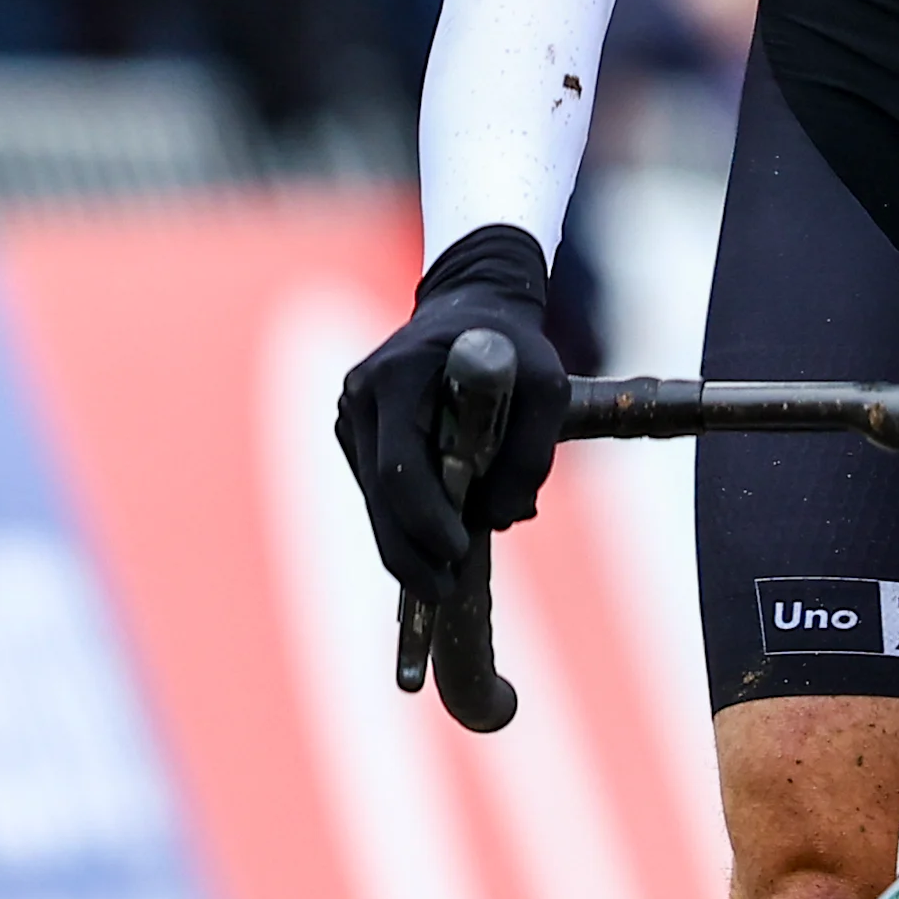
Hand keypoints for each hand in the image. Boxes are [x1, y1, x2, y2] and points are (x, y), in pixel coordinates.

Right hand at [331, 224, 568, 595]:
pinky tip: (434, 544)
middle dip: (409, 552)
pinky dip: (405, 520)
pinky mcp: (357, 432)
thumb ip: (531, 452)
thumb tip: (501, 518)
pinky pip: (379, 489)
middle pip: (378, 494)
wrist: (472, 305)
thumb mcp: (547, 386)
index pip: (399, 465)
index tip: (456, 553)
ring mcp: (352, 413)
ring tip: (443, 580)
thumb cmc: (514, 345)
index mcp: (398, 375)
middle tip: (442, 593)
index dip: (423, 519)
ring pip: (375, 499)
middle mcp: (361, 394)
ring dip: (407, 542)